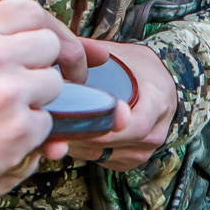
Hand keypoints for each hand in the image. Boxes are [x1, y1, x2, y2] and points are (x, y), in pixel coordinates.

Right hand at [0, 0, 87, 200]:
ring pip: (54, 83)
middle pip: (49, 44)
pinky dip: (32, 131)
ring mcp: (10, 93)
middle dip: (44, 63)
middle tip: (25, 80)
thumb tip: (23, 9)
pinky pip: (48, 122)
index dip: (45, 25)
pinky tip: (3, 133)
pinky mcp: (21, 128)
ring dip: (38, 98)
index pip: (29, 11)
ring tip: (6, 109)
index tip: (48, 42)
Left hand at [61, 40, 177, 170]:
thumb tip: (58, 49)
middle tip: (49, 122)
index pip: (136, 125)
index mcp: (157, 102)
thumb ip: (90, 52)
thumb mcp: (120, 54)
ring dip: (74, 143)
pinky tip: (69, 133)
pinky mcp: (130, 161)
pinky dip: (81, 149)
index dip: (107, 126)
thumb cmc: (137, 67)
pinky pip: (100, 160)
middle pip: (111, 144)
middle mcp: (155, 132)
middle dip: (77, 133)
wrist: (159, 85)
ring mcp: (143, 151)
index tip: (80, 118)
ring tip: (53, 126)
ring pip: (101, 155)